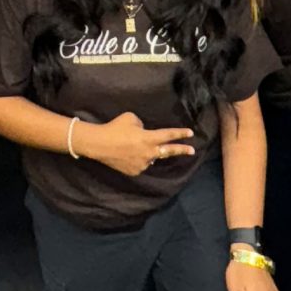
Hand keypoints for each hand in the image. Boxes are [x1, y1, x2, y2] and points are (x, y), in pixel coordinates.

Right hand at [80, 111, 195, 179]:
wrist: (98, 144)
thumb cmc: (115, 128)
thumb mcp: (131, 119)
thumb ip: (142, 126)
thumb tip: (145, 132)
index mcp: (149, 138)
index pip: (169, 135)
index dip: (180, 133)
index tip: (191, 133)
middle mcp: (149, 152)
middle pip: (169, 151)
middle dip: (181, 150)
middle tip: (191, 151)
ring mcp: (142, 164)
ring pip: (151, 157)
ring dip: (148, 152)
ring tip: (133, 147)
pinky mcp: (134, 171)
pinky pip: (141, 164)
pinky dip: (138, 159)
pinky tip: (128, 154)